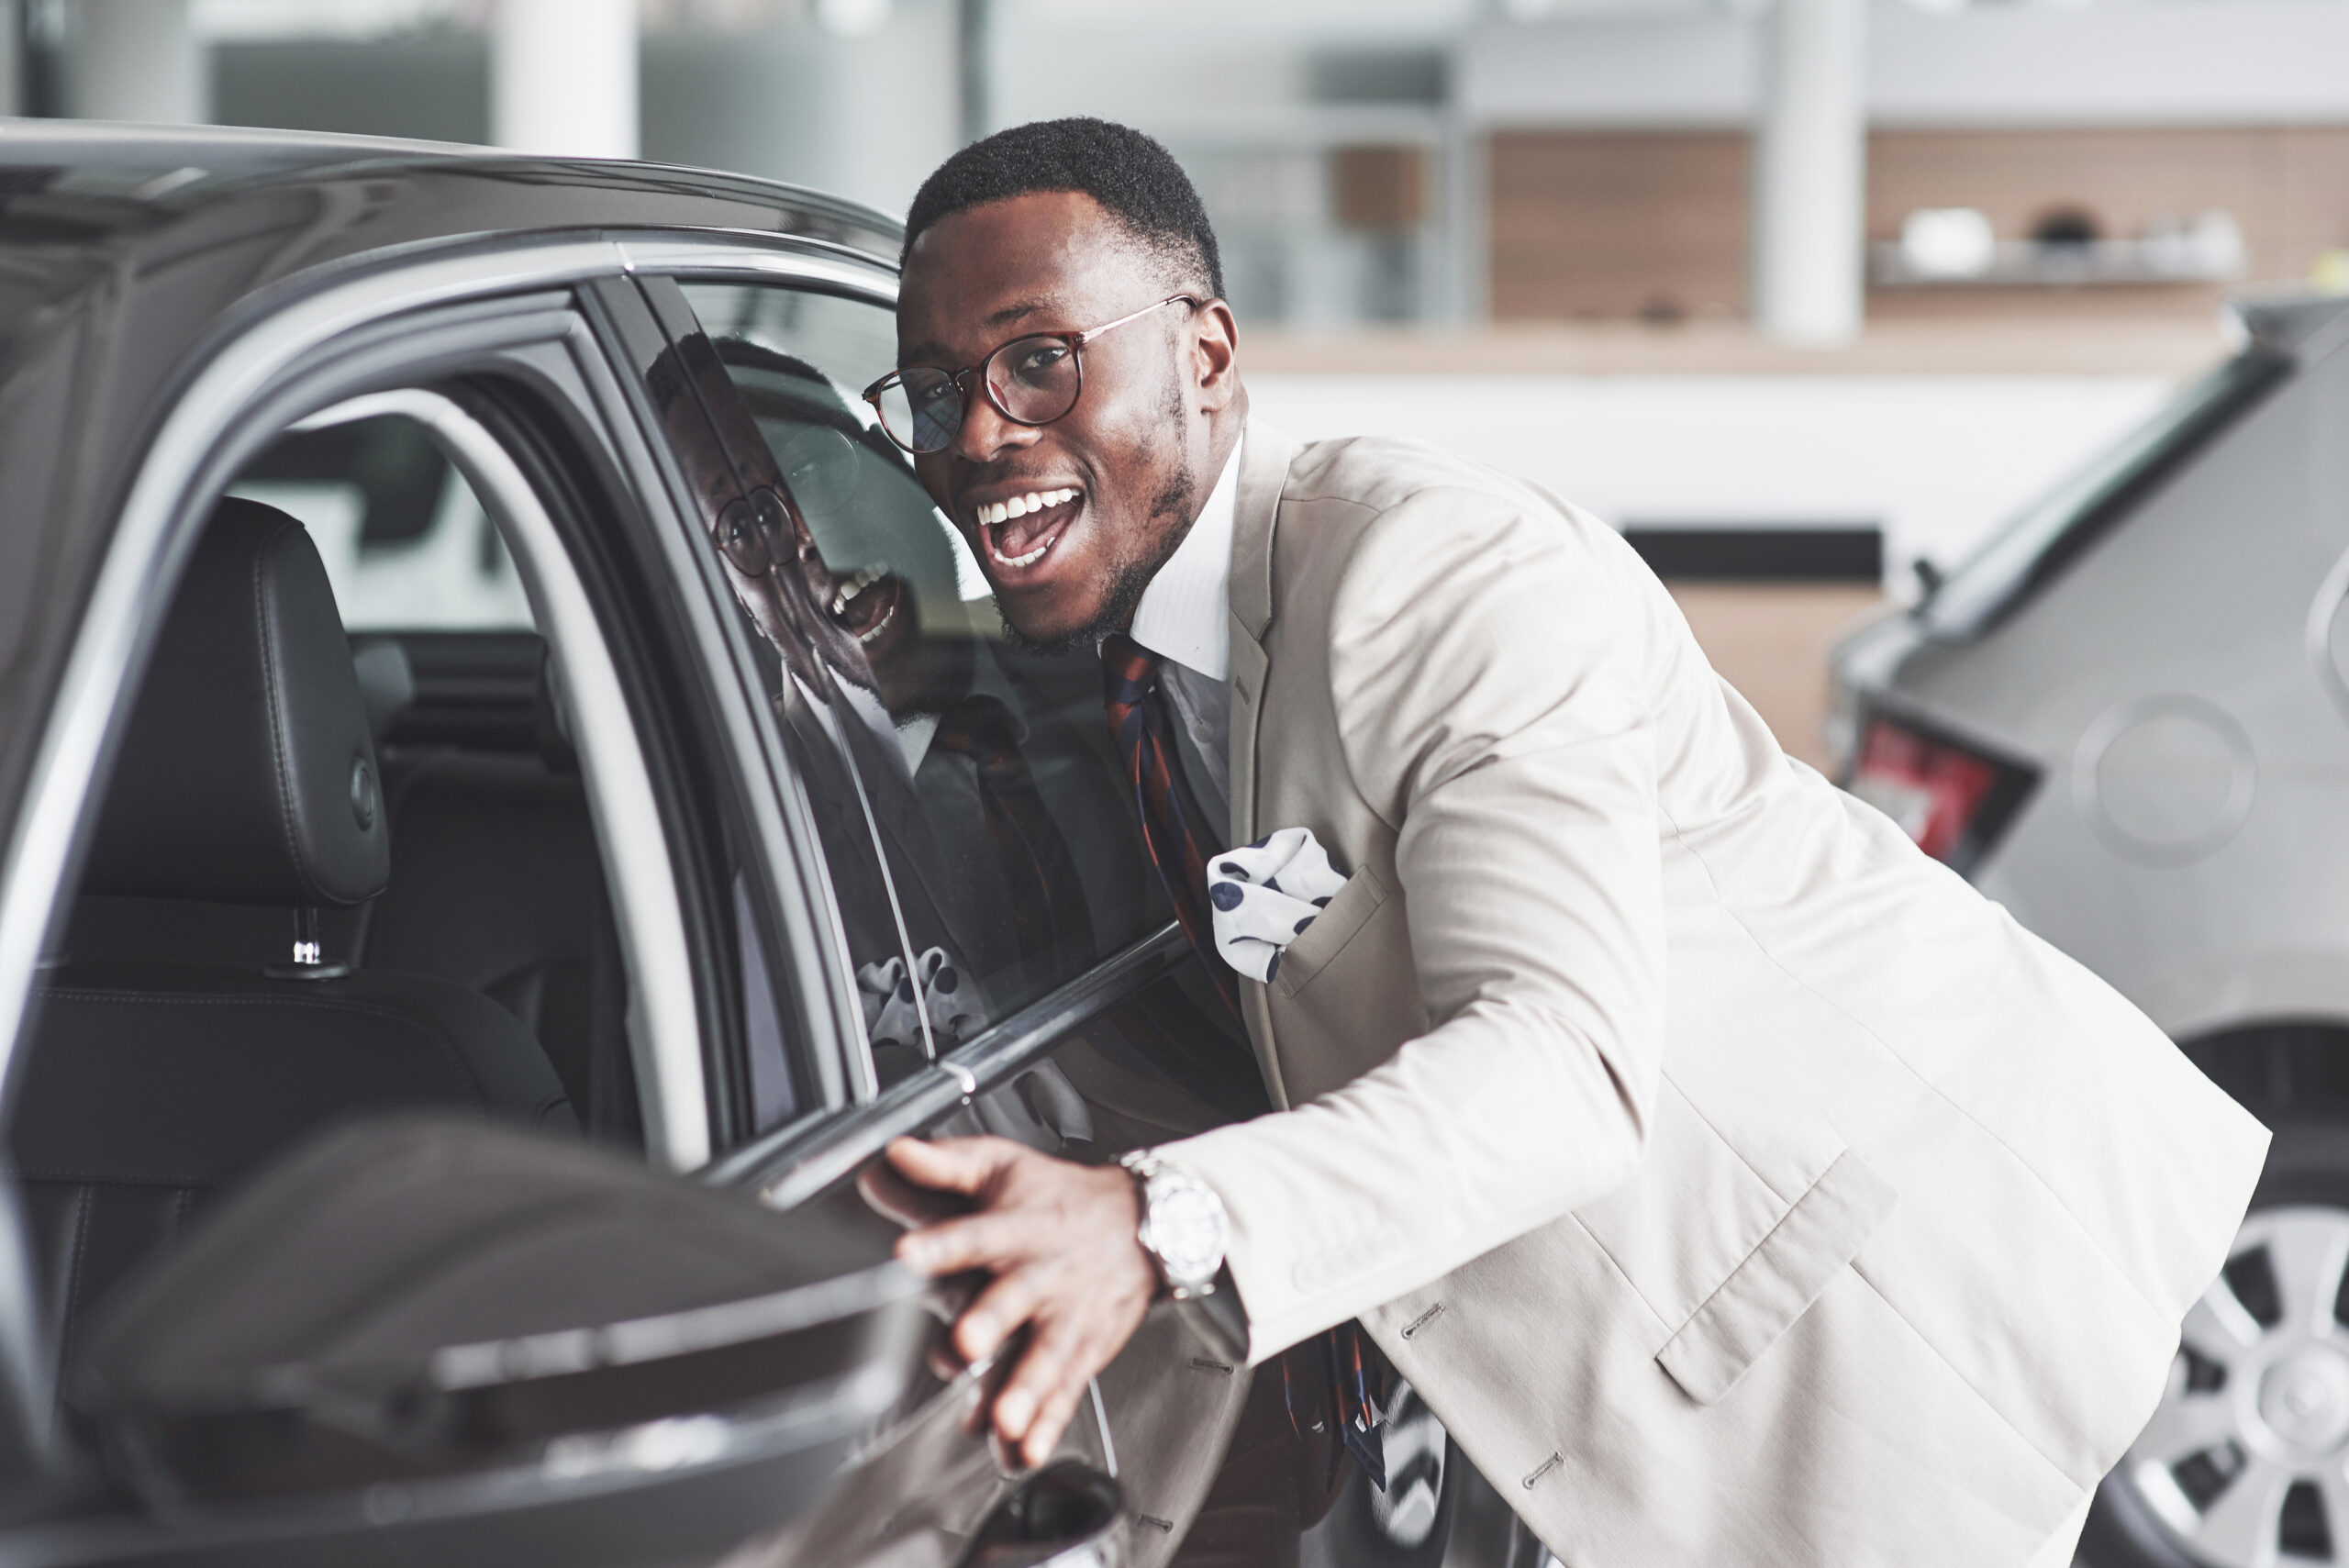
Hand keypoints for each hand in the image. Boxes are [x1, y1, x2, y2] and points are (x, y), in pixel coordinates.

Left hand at [877, 1135, 1156, 1467]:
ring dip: (1024, 1390)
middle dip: (991, 1323)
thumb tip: (892, 1151)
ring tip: (1003, 1422)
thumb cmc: (1060, 1198)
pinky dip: (1048, 1424)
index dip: (941, 1244)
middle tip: (965, 1345)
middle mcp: (1042, 1274)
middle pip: (1014, 1299)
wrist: (1148, 1223)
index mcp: (1016, 1226)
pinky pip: (1066, 1391)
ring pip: (1046, 1355)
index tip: (906, 1255)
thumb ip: (945, 1165)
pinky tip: (1025, 1453)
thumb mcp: (1004, 1166)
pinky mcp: (1085, 1351)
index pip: (974, 1232)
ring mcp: (1066, 1317)